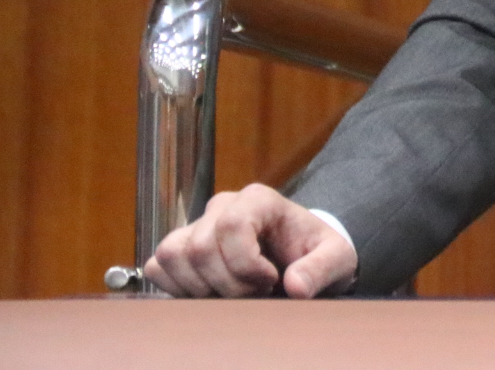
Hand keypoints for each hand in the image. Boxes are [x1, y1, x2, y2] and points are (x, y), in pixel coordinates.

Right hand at [143, 183, 356, 297]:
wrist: (303, 255)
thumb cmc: (317, 253)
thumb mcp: (336, 258)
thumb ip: (321, 269)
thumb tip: (294, 286)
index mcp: (259, 200)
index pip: (231, 226)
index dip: (245, 264)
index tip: (270, 280)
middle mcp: (222, 206)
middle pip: (199, 247)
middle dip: (227, 283)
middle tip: (256, 292)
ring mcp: (197, 225)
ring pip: (173, 256)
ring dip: (200, 287)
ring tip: (234, 293)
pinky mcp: (181, 247)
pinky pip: (158, 266)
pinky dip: (177, 288)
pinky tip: (210, 294)